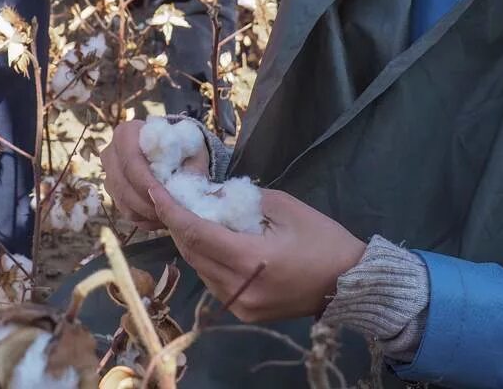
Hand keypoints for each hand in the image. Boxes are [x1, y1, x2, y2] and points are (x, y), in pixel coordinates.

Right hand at [101, 119, 209, 228]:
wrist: (170, 150)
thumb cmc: (181, 146)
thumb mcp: (191, 147)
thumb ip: (192, 161)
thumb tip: (189, 180)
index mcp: (126, 133)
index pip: (130, 161)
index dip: (146, 182)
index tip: (165, 197)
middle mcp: (111, 153)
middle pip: (122, 185)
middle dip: (146, 203)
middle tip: (168, 214)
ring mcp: (109, 174)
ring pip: (122, 202)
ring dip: (145, 214)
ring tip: (168, 218)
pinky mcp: (113, 192)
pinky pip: (125, 212)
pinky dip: (143, 219)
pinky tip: (162, 218)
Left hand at [148, 181, 366, 322]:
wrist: (349, 281)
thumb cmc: (322, 238)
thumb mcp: (283, 206)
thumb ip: (241, 201)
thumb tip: (208, 196)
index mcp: (250, 259)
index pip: (196, 233)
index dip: (171, 211)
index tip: (153, 189)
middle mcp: (239, 288)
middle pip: (191, 253)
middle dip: (176, 223)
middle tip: (168, 197)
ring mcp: (240, 306)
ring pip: (199, 269)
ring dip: (191, 242)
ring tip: (189, 215)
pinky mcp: (245, 313)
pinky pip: (213, 282)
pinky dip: (207, 259)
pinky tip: (211, 241)